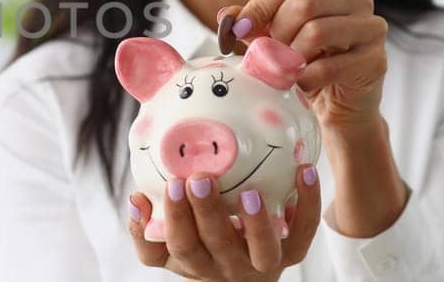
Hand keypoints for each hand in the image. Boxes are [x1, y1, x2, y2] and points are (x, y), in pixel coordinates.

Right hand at [126, 165, 321, 280]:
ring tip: (249, 194)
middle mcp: (229, 267)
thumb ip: (143, 228)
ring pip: (263, 249)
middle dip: (208, 211)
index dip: (176, 217)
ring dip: (256, 221)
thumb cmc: (198, 249)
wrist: (241, 279)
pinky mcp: (293, 254)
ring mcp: (263, 263)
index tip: (172, 185)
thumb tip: (135, 199)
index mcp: (196, 263)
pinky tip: (305, 172)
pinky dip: (307, 203)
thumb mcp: (165, 249)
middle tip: (200, 180)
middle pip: (217, 243)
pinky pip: (304, 231)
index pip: (181, 245)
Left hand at [219, 0, 406, 237]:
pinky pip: (330, 66)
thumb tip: (226, 17)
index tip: (239, 31)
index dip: (258, 6)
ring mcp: (372, 28)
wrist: (337, 105)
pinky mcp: (376, 61)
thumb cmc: (305, 63)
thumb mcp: (272, 38)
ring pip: (318, 31)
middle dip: (277, 33)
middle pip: (304, 2)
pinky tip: (300, 87)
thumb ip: (251, 23)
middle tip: (269, 55)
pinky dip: (305, 79)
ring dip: (291, 57)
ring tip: (285, 70)